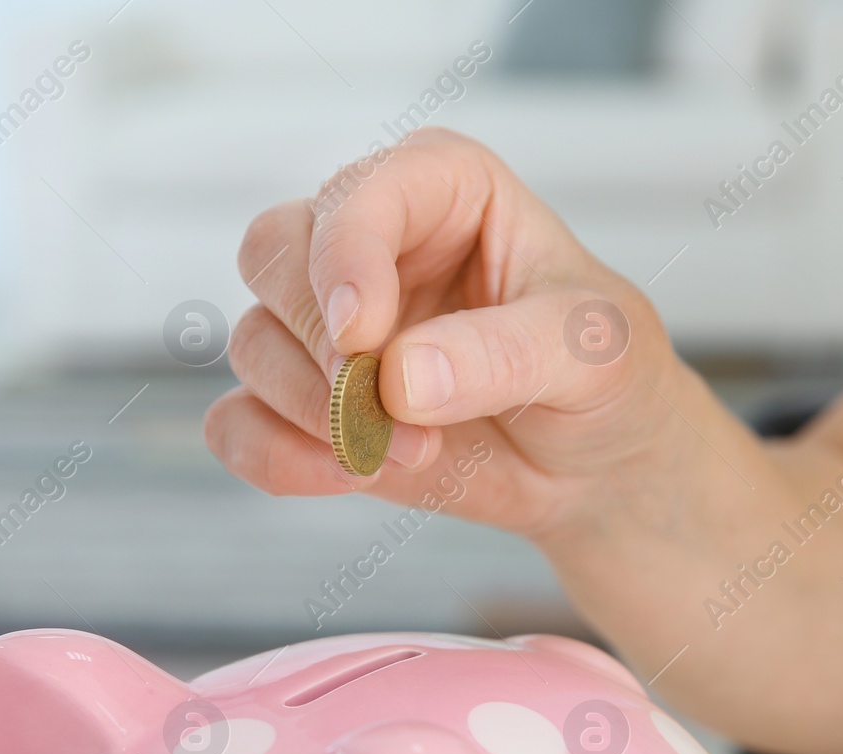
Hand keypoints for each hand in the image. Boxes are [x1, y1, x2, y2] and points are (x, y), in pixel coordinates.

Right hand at [204, 128, 678, 542]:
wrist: (598, 467)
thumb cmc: (605, 378)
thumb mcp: (591, 352)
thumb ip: (503, 354)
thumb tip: (399, 378)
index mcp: (440, 188)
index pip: (357, 193)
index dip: (346, 256)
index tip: (365, 335)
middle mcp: (369, 244)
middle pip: (273, 254)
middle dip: (319, 342)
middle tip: (389, 408)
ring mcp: (326, 325)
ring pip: (253, 343)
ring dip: (317, 412)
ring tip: (412, 452)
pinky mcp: (304, 404)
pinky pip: (237, 424)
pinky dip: (277, 457)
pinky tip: (348, 475)